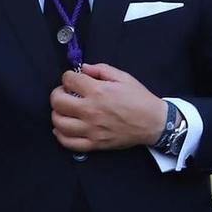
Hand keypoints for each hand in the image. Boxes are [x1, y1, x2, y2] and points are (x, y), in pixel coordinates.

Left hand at [51, 63, 167, 152]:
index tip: (73, 79)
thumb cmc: (140, 99)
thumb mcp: (124, 77)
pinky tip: (64, 128)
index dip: (68, 76)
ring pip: (58, 122)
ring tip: (65, 110)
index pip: (68, 80)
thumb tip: (83, 68)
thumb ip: (101, 69)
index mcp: (98, 91)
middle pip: (57, 101)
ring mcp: (90, 129)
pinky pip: (68, 142)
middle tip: (66, 93)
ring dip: (57, 113)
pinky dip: (60, 135)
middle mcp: (90, 110)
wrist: (154, 122)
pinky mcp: (94, 144)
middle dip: (58, 93)